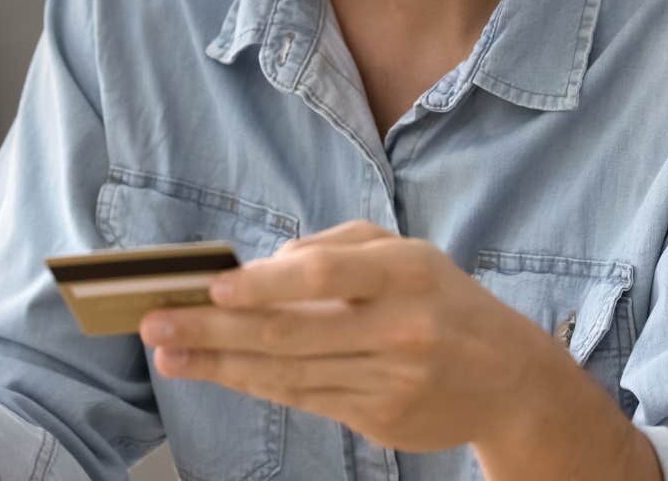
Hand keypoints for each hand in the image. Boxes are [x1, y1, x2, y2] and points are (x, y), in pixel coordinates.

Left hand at [135, 220, 581, 454]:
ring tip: (168, 354)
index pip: (325, 277)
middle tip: (155, 324)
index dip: (264, 284)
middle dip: (214, 330)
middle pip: (291, 333)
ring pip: (289, 374)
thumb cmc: (441, 299)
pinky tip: (217, 372)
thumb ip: (338, 247)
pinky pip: (305, 399)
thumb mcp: (407, 253)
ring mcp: (392, 382)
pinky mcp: (382, 421)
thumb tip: (269, 266)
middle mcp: (402, 328)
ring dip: (219, 365)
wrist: (511, 380)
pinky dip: (255, 384)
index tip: (211, 288)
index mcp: (407, 272)